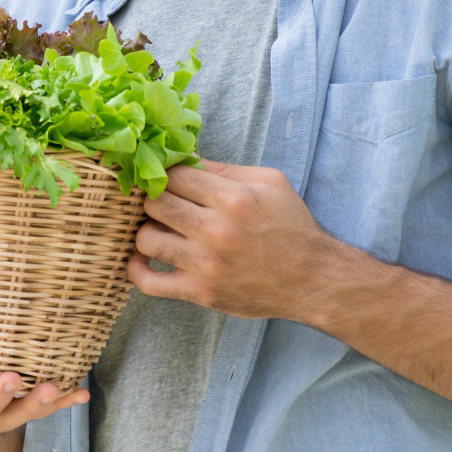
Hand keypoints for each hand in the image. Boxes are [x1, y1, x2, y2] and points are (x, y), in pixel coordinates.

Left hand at [129, 158, 336, 319]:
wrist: (314, 279)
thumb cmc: (292, 226)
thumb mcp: (268, 182)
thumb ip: (224, 169)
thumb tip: (184, 158)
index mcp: (232, 198)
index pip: (173, 175)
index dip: (166, 174)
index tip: (168, 179)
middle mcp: (216, 231)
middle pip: (154, 203)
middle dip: (155, 199)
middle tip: (164, 203)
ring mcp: (206, 265)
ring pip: (145, 238)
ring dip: (148, 231)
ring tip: (163, 230)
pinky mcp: (201, 292)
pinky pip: (148, 282)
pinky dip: (136, 269)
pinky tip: (142, 259)